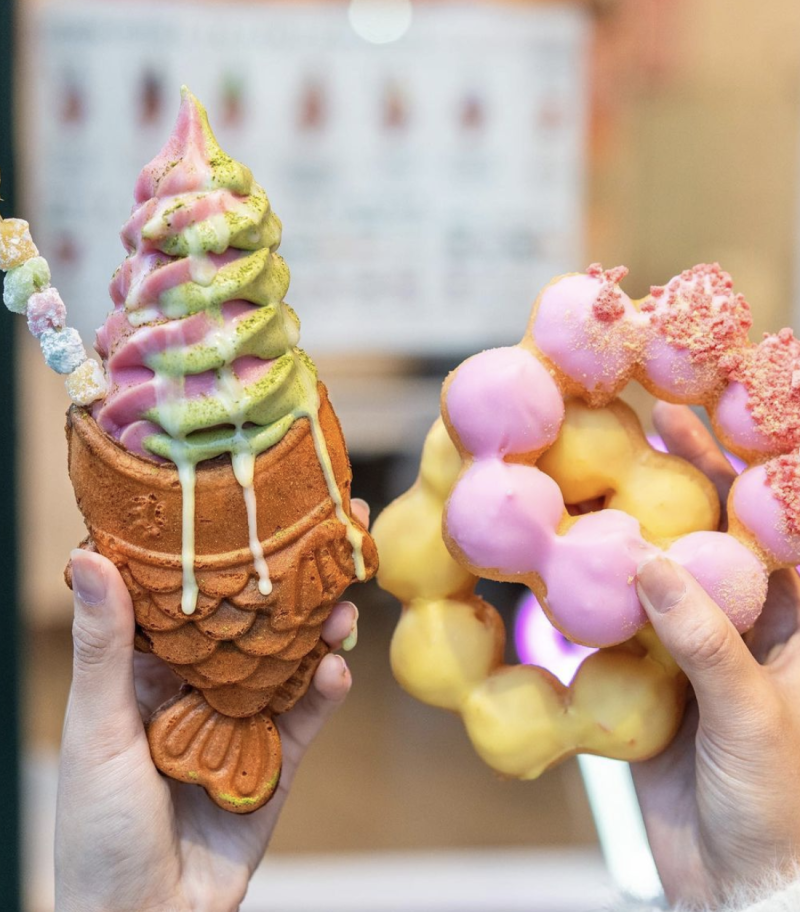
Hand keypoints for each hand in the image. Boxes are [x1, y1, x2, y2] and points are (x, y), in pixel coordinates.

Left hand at [55, 500, 367, 911]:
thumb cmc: (99, 831)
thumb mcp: (99, 728)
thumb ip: (105, 647)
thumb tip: (87, 555)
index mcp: (150, 667)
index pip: (192, 592)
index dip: (222, 546)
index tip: (251, 499)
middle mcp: (201, 683)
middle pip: (254, 617)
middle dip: (292, 577)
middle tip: (337, 529)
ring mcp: (242, 717)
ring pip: (290, 657)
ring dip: (320, 627)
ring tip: (345, 599)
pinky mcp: (277, 757)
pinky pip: (307, 713)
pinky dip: (326, 689)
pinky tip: (338, 668)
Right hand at [632, 404, 799, 906]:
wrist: (735, 888)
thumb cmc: (781, 807)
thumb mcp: (755, 714)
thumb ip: (705, 638)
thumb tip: (648, 564)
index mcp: (799, 619)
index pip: (775, 523)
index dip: (752, 462)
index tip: (720, 408)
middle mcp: (747, 621)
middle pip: (714, 530)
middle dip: (686, 474)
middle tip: (649, 415)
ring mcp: (696, 645)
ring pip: (661, 567)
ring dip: (630, 523)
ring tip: (598, 466)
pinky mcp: (652, 675)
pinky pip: (620, 620)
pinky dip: (596, 589)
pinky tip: (569, 555)